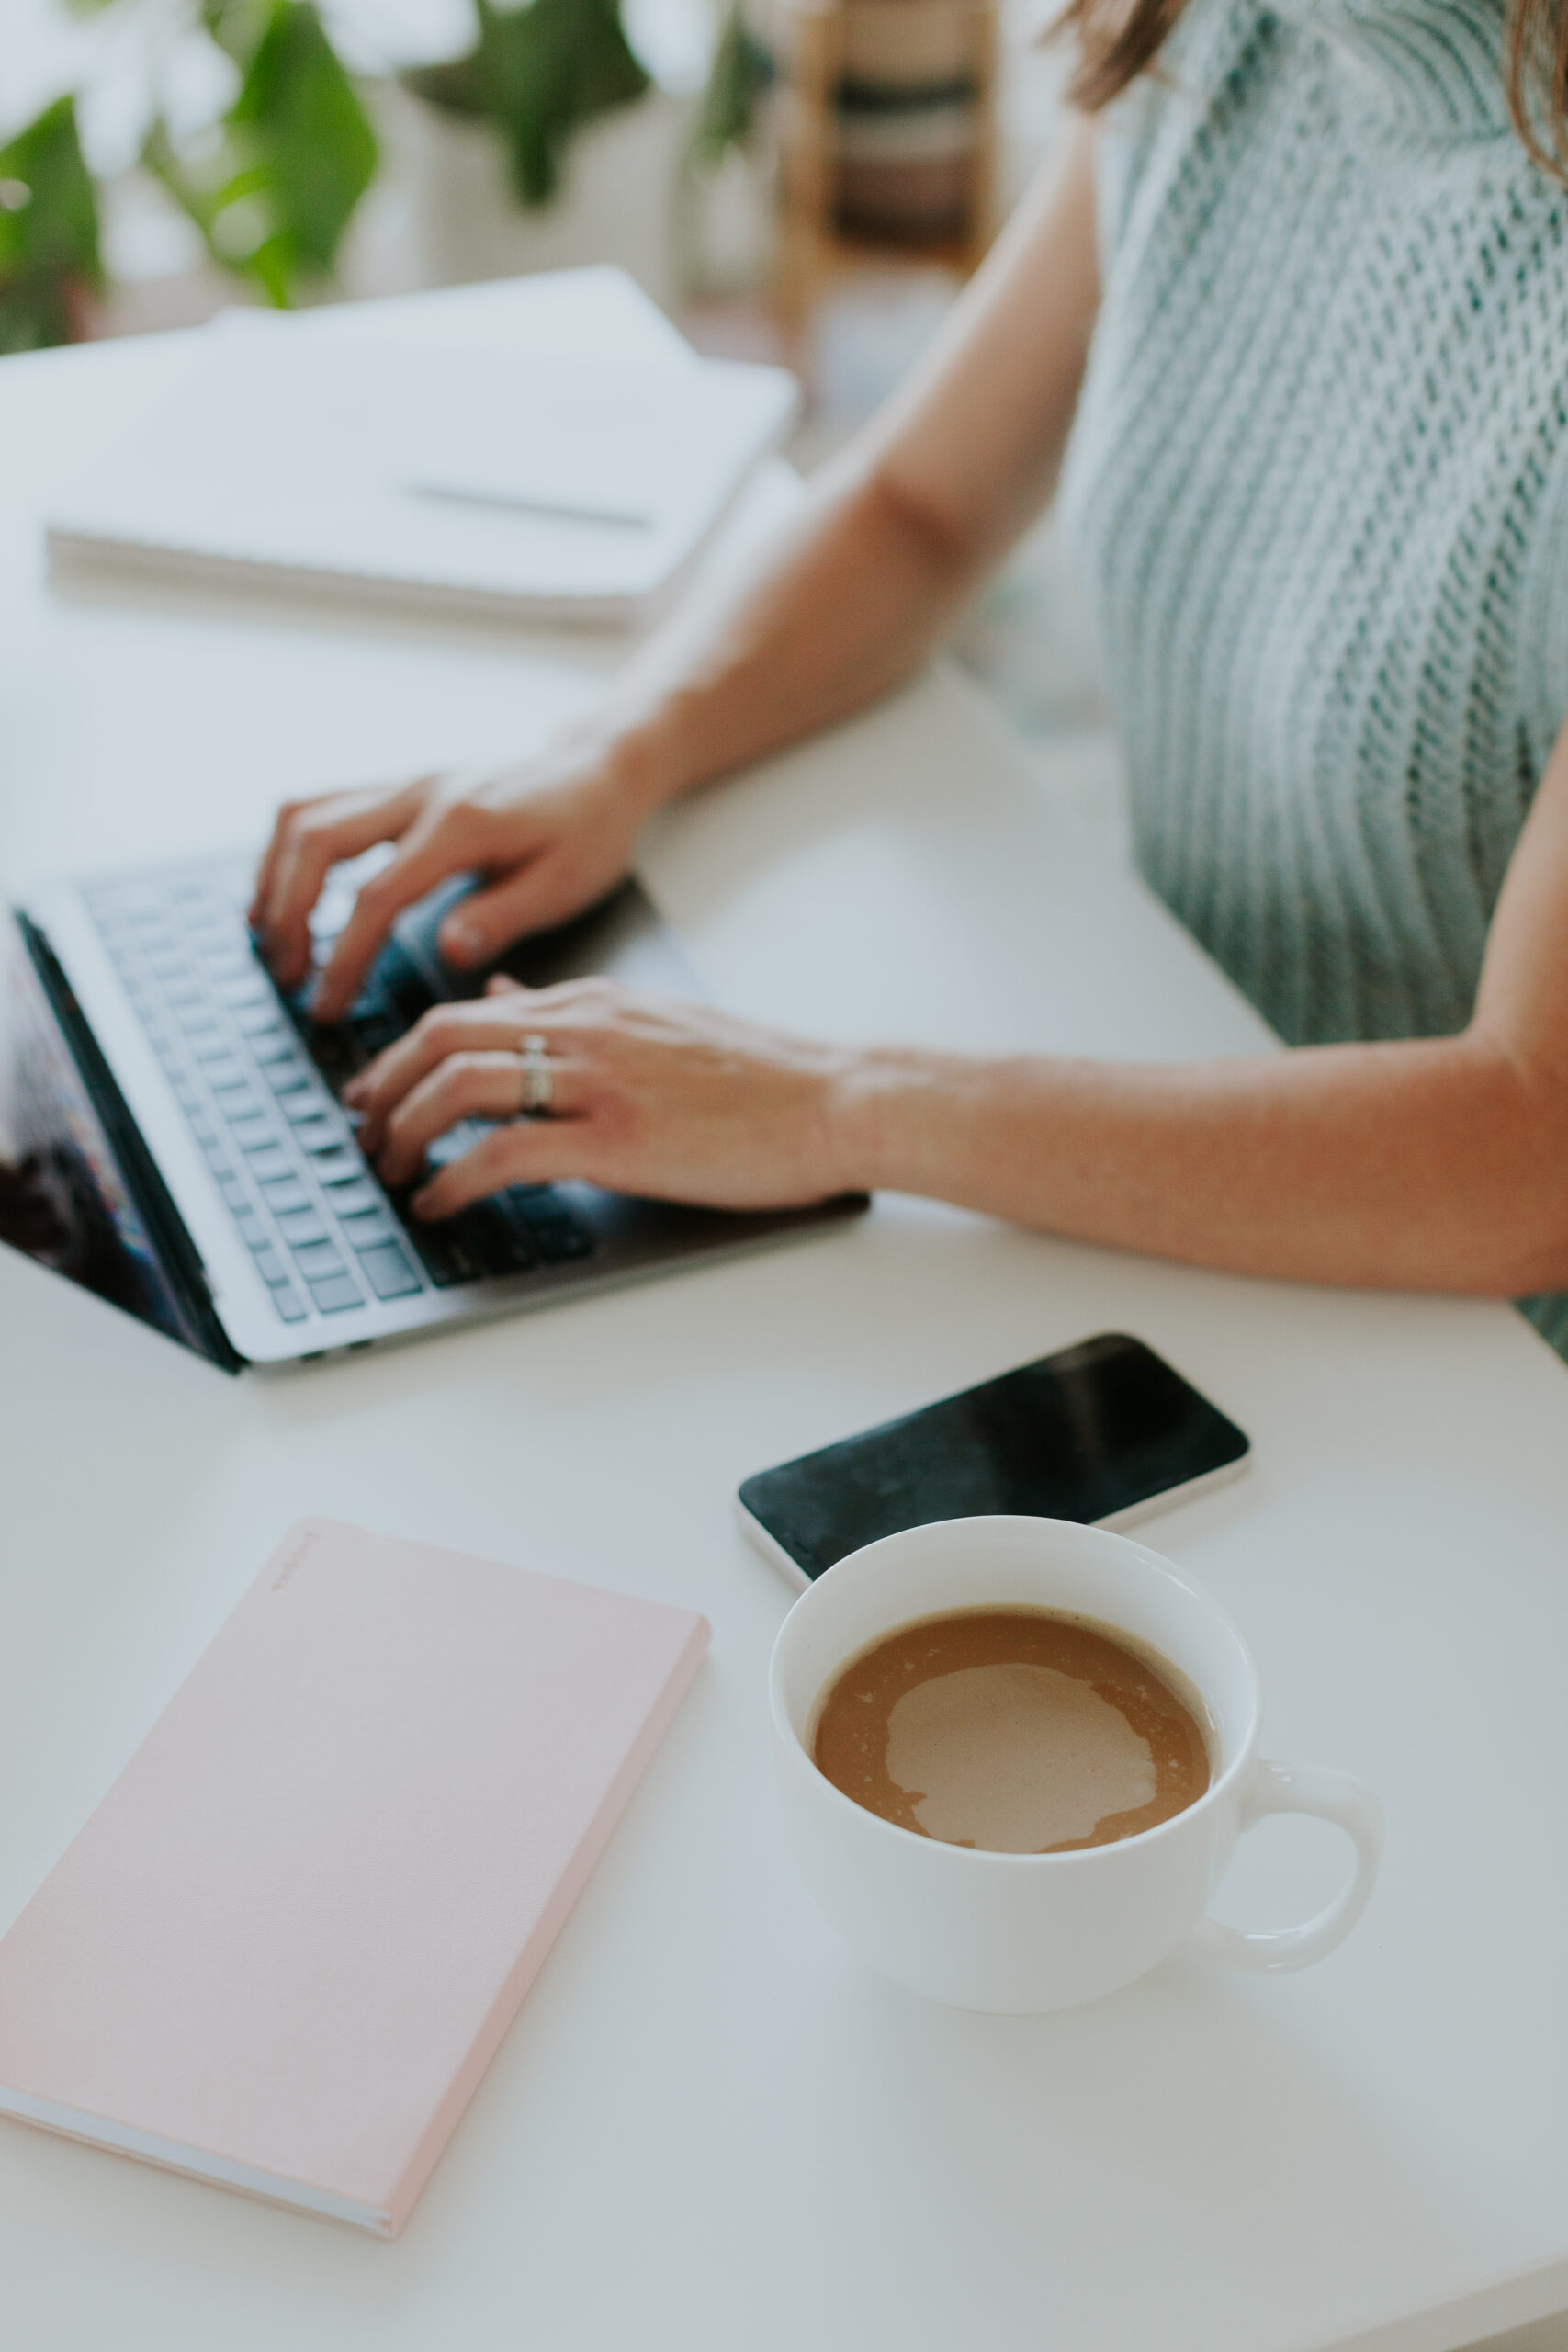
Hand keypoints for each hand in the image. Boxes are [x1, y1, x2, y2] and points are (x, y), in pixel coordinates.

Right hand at [250, 730, 658, 1023]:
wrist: (599, 770)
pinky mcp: (399, 788)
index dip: (342, 957)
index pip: (376, 895)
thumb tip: (448, 951)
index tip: (326, 1007)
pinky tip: (283, 894)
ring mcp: (404, 784)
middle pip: (316, 841)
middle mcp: (420, 793)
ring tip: (268, 940)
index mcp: (462, 824)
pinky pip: (319, 807)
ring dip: (274, 876)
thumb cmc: (589, 833)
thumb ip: (501, 916)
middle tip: (287, 978)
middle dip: (287, 914)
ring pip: (304, 814)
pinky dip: (289, 851)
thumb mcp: (564, 885)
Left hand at [343, 976, 856, 1216]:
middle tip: (363, 1133)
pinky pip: (505, 1154)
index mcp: (592, 1001)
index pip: (463, 1011)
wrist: (833, 1098)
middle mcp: (583, 1029)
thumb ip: (572, 1013)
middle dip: (382, 1089)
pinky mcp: (617, 1139)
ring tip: (391, 1173)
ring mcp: (598, 1082)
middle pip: (440, 1039)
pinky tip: (440, 1205)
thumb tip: (500, 999)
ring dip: (406, 1133)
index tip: (375, 1091)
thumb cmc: (760, 1076)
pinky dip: (454, 1181)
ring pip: (459, 1086)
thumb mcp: (653, 1021)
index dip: (401, 1055)